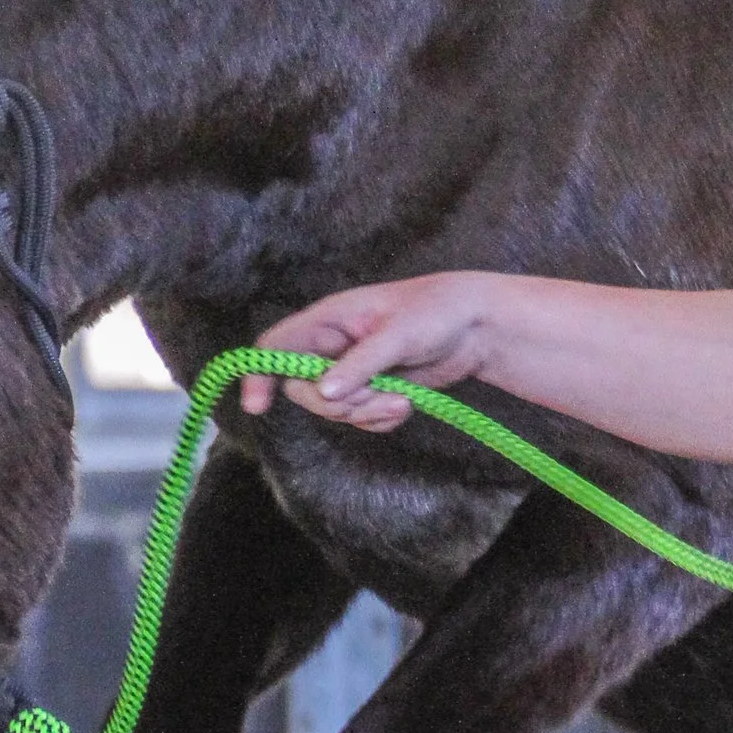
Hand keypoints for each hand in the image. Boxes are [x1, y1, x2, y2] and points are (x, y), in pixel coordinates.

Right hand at [238, 274, 497, 432]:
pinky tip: (406, 405)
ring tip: (401, 399)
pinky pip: (358, 419)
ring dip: (366, 412)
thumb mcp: (398, 335)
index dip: (259, 374)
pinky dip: (379, 420)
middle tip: (375, 395)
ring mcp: (351, 371)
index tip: (256, 406)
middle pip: (301, 389)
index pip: (276, 345)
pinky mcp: (372, 391)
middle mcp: (332, 346)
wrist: (476, 328)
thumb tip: (324, 391)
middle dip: (337, 403)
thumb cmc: (436, 312)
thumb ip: (360, 364)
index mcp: (328, 319)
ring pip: (332, 408)